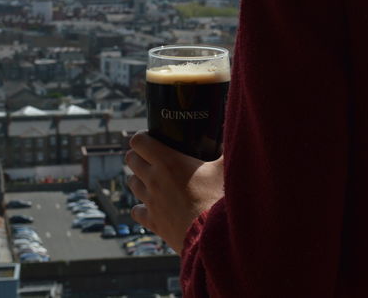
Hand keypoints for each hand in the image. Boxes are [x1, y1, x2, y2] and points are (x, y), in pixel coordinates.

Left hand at [125, 132, 224, 253]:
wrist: (211, 235)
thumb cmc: (218, 199)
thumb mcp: (226, 168)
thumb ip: (229, 148)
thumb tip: (236, 132)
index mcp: (168, 161)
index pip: (139, 141)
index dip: (143, 137)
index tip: (152, 138)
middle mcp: (153, 179)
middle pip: (131, 159)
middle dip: (139, 155)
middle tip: (153, 156)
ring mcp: (150, 201)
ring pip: (132, 183)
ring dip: (139, 178)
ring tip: (153, 178)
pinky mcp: (152, 221)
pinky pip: (136, 210)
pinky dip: (141, 206)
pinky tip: (152, 205)